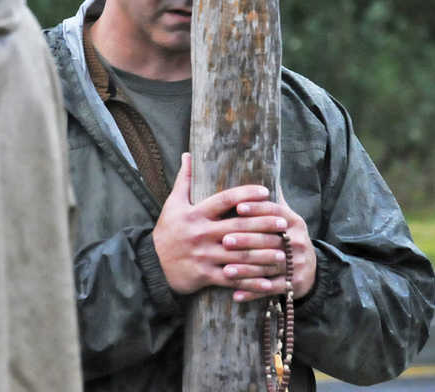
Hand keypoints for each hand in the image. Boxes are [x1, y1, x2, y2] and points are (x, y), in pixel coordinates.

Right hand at [152, 153, 289, 295]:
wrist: (150, 264)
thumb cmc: (167, 232)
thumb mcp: (172, 204)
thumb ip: (184, 179)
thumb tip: (188, 154)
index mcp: (195, 214)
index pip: (224, 200)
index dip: (245, 194)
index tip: (265, 192)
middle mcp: (201, 233)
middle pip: (238, 226)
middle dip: (263, 224)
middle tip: (284, 222)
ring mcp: (204, 255)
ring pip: (239, 255)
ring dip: (263, 254)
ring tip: (283, 251)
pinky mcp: (205, 275)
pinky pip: (232, 279)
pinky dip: (251, 282)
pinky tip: (268, 282)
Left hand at [226, 190, 316, 302]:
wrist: (310, 269)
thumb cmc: (287, 237)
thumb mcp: (286, 217)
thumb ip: (273, 199)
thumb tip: (264, 171)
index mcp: (295, 222)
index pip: (275, 212)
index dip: (257, 209)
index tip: (237, 207)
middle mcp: (298, 242)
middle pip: (270, 240)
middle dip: (246, 241)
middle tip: (224, 240)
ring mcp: (296, 264)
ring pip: (268, 266)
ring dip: (246, 270)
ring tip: (226, 270)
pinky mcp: (294, 284)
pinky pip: (270, 289)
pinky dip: (253, 292)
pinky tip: (236, 294)